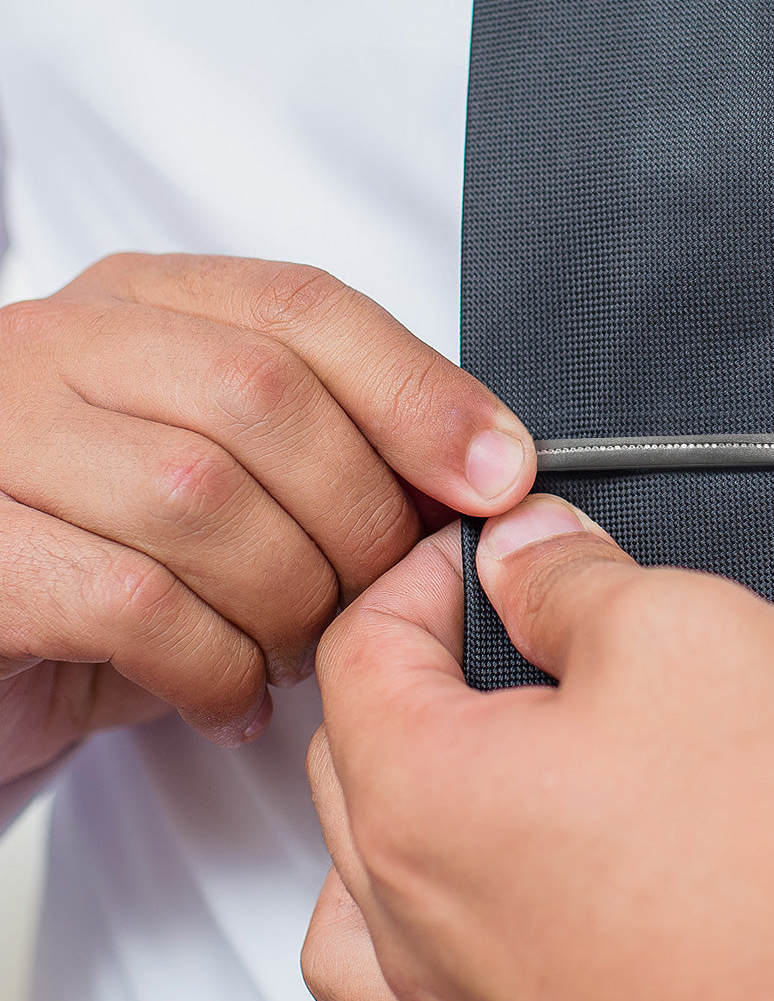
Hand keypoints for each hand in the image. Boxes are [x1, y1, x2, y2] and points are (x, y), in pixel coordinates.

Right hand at [0, 253, 533, 782]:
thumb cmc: (127, 557)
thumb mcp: (238, 476)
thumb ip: (341, 447)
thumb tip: (485, 470)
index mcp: (145, 306)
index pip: (304, 309)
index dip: (418, 395)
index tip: (496, 476)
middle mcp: (63, 347)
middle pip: (263, 396)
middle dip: (358, 516)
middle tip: (380, 598)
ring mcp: (0, 439)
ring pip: (201, 499)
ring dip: (288, 601)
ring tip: (296, 649)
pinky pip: (135, 603)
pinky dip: (215, 665)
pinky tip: (234, 695)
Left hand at [305, 495, 773, 1000]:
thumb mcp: (676, 630)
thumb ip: (565, 576)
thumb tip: (522, 553)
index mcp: (422, 798)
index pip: (362, 642)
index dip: (426, 568)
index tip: (488, 549)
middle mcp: (415, 916)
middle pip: (354, 740)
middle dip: (425, 653)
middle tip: (509, 614)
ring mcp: (456, 994)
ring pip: (364, 859)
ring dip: (400, 775)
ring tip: (482, 735)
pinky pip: (408, 963)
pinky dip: (424, 893)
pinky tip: (492, 860)